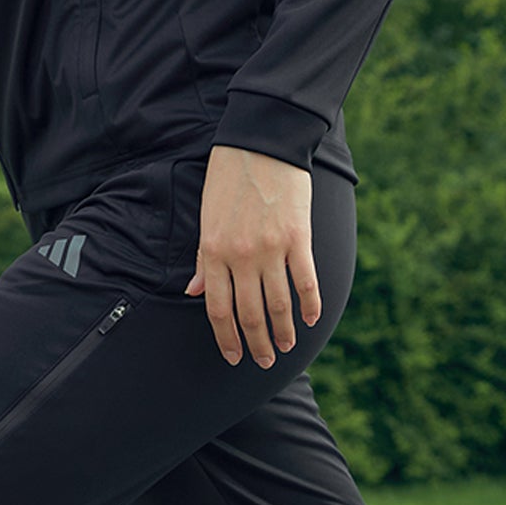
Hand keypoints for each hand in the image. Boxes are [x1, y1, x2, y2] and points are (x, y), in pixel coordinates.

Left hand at [184, 144, 320, 367]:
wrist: (261, 142)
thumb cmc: (228, 178)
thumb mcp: (207, 216)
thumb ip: (205, 258)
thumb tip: (195, 292)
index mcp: (214, 250)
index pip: (218, 308)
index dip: (226, 338)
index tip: (233, 356)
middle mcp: (241, 255)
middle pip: (250, 313)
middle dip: (256, 343)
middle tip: (263, 362)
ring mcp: (271, 248)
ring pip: (279, 305)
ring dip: (283, 332)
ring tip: (286, 347)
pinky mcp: (298, 238)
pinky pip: (306, 282)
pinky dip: (310, 305)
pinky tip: (310, 320)